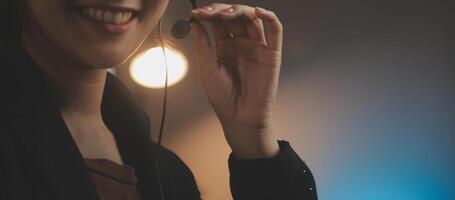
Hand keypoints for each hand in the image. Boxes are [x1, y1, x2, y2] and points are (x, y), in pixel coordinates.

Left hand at [190, 3, 282, 158]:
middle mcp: (241, 43)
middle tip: (208, 12)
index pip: (218, 22)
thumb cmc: (223, 98)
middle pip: (235, 16)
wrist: (240, 117)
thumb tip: (194, 22)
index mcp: (224, 46)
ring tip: (226, 14)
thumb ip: (202, 45)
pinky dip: (270, 17)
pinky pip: (275, 31)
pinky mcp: (272, 53)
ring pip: (253, 18)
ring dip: (240, 11)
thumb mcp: (207, 69)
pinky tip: (259, 12)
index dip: (208, 14)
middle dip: (221, 10)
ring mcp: (257, 47)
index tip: (196, 13)